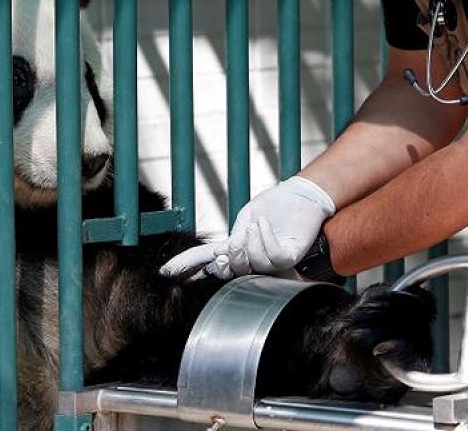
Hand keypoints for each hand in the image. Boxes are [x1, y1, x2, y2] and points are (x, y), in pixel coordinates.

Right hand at [160, 176, 334, 278]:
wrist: (301, 196)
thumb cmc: (275, 206)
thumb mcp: (245, 219)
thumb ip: (233, 241)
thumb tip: (221, 260)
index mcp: (237, 248)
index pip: (207, 260)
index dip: (186, 266)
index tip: (165, 271)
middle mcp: (253, 259)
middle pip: (232, 267)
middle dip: (233, 252)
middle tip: (240, 236)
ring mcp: (272, 261)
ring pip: (251, 263)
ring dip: (251, 240)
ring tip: (258, 223)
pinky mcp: (289, 257)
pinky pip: (271, 258)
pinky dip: (264, 239)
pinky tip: (265, 226)